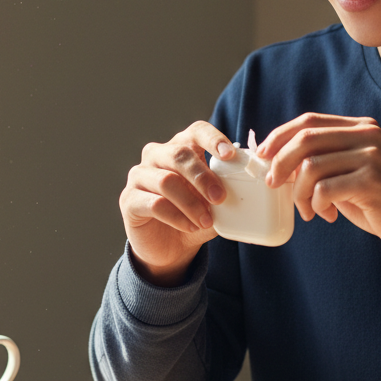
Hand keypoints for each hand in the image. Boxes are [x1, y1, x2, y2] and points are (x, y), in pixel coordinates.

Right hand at [120, 121, 234, 286]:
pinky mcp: (129, 199)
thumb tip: (251, 188)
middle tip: (220, 197)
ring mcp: (139, 176)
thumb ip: (225, 191)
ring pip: (166, 181)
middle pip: (178, 155)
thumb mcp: (213, 204)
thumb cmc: (193, 216)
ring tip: (206, 220)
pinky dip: (176, 216)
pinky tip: (190, 226)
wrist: (169, 249)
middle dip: (203, 177)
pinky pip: (154, 204)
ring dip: (191, 203)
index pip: (196, 131)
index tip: (230, 154)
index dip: (213, 139)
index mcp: (181, 147)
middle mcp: (157, 155)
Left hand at [256, 113, 380, 258]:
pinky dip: (317, 205)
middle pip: (305, 138)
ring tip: (309, 209)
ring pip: (311, 166)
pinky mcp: (372, 181)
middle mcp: (367, 135)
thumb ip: (322, 161)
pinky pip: (324, 189)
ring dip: (300, 193)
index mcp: (361, 128)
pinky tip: (327, 215)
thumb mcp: (350, 173)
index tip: (262, 155)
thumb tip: (277, 161)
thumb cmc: (380, 201)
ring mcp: (371, 156)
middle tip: (273, 184)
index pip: (309, 121)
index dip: (280, 136)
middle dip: (280, 162)